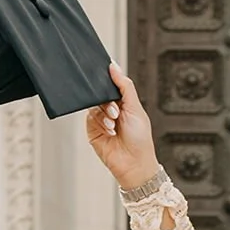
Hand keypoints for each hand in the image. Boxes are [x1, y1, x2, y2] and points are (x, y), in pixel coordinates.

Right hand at [85, 62, 159, 189]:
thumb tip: (114, 66)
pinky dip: (99, 123)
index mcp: (124, 101)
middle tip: (116, 110)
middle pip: (100, 94)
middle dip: (107, 101)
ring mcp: (101, 119)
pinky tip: (109, 131)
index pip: (112, 84)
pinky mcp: (93, 130)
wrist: (134, 164)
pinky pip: (90, 118)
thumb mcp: (136, 107)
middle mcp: (112, 109)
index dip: (108, 80)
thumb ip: (124, 85)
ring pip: (94, 106)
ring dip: (105, 114)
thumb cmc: (140, 139)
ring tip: (114, 123)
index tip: (104, 74)